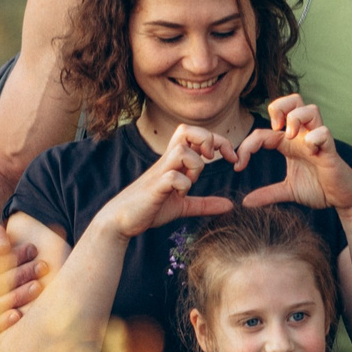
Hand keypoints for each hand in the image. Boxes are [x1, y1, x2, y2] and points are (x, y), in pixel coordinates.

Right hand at [101, 125, 239, 239]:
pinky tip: (181, 196)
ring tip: (192, 182)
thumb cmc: (150, 209)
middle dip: (206, 139)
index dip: (217, 140)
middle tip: (212, 159)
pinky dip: (183, 185)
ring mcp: (159, 173)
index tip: (230, 158)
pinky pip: (172, 176)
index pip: (196, 134)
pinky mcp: (154, 188)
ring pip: (181, 151)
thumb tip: (230, 205)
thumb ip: (205, 203)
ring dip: (195, 165)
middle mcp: (166, 161)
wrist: (121, 221)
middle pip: (186, 130)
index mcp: (174, 161)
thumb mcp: (183, 205)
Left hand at [238, 96, 351, 212]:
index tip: (238, 166)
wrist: (342, 198)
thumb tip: (245, 202)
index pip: (264, 131)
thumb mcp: (288, 191)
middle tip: (274, 128)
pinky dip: (315, 137)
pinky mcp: (331, 151)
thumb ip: (268, 194)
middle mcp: (303, 136)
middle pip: (293, 101)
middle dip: (279, 107)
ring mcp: (318, 141)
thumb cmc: (318, 188)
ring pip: (310, 109)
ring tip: (288, 136)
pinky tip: (309, 150)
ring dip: (296, 118)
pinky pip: (324, 132)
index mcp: (290, 143)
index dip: (247, 145)